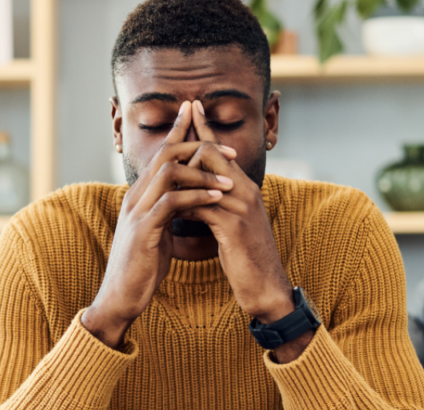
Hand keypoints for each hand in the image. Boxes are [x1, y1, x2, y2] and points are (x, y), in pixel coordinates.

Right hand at [83, 101, 235, 348]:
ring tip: (229, 180)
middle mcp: (135, 197)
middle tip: (228, 148)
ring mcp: (137, 212)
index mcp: (139, 195)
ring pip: (168, 173)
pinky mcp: (143, 230)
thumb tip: (184, 200)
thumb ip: (166, 212)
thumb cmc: (141, 267)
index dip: (180, 132)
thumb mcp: (156, 232)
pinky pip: (171, 203)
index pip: (160, 154)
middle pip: (164, 154)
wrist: (121, 297)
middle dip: (197, 144)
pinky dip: (196, 197)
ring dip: (202, 172)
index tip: (200, 117)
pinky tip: (216, 198)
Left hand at [179, 101, 309, 359]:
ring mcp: (241, 207)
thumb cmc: (246, 259)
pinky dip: (183, 205)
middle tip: (162, 149)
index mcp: (245, 188)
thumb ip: (217, 206)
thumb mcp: (232, 226)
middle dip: (184, 150)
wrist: (266, 288)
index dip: (204, 128)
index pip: (222, 150)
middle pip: (210, 154)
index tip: (189, 108)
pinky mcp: (233, 227)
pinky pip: (202, 205)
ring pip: (204, 176)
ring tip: (157, 179)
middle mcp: (246, 191)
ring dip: (179, 178)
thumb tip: (193, 195)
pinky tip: (170, 209)